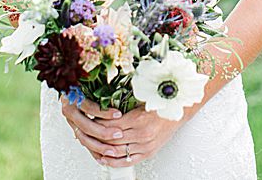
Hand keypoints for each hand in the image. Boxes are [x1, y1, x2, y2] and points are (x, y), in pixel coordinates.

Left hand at [61, 97, 182, 166]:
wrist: (177, 112)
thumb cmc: (158, 103)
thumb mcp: (138, 100)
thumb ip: (120, 105)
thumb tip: (99, 107)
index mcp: (138, 119)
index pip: (109, 125)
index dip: (96, 123)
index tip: (87, 119)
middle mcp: (142, 134)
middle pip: (110, 139)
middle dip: (95, 136)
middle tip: (84, 130)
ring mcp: (145, 146)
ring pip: (117, 151)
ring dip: (100, 149)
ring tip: (89, 143)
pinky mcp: (148, 153)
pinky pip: (127, 161)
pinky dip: (113, 161)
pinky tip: (103, 158)